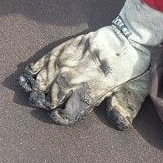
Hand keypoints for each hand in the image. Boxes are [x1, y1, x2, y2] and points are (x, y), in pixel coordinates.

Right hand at [19, 0, 162, 126]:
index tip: (61, 114)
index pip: (64, 115)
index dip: (60, 117)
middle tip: (47, 104)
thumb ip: (123, 109)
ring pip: (39, 84)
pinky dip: (30, 74)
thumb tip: (117, 125)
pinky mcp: (59, 52)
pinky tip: (28, 78)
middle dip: (46, 105)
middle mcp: (71, 82)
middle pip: (48, 101)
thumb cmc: (132, 67)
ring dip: (34, 91)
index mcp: (87, 95)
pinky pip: (37, 65)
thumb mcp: (134, 92)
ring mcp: (62, 66)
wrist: (127, 37)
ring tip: (33, 93)